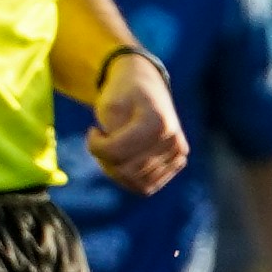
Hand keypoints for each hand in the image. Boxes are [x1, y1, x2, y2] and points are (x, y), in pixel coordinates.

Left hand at [84, 52, 187, 195]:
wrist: (147, 85)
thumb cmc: (123, 94)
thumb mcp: (108, 107)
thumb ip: (112, 138)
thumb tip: (120, 169)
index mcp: (157, 122)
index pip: (115, 152)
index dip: (94, 145)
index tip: (93, 130)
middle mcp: (172, 140)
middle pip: (125, 170)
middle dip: (105, 159)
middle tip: (102, 141)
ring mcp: (178, 153)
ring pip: (135, 182)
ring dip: (116, 170)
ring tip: (113, 150)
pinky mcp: (178, 161)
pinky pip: (147, 185)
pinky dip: (129, 178)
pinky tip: (124, 160)